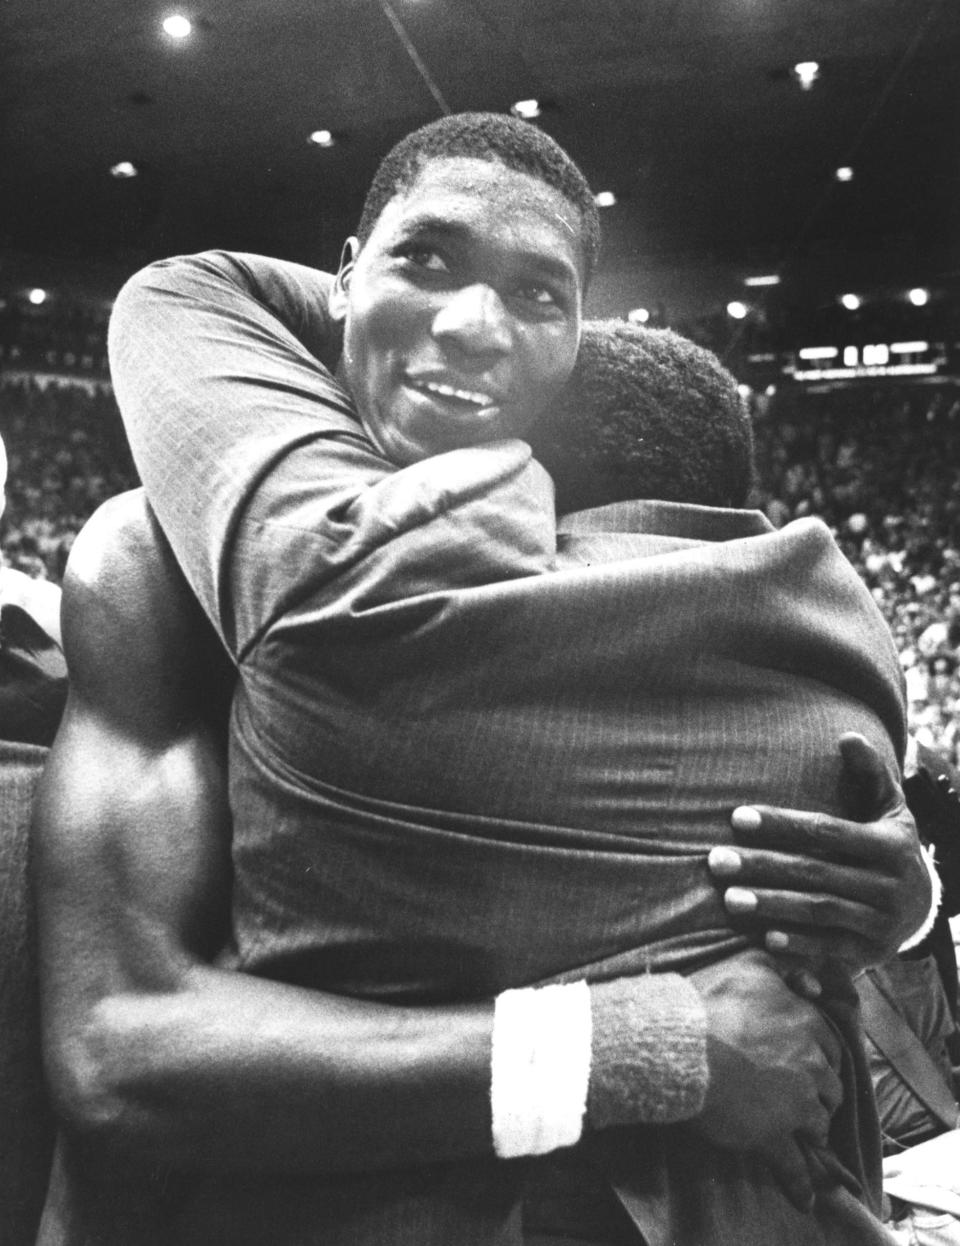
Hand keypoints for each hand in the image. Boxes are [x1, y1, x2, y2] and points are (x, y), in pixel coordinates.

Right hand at [688, 952, 842, 1211]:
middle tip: (803, 1096)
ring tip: (801, 1136)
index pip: (830, 1045)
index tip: (808, 1062)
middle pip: (831, 1086)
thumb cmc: (709, 1003)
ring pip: (818, 1123)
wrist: (678, 1045)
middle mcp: (810, 1064)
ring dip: (812, 1129)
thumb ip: (782, 966)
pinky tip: (805, 1197)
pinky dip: (801, 1184)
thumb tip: (807, 976)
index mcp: (807, 1024)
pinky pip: (794, 1166)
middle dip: (820, 1093)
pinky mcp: (774, 1136)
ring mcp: (796, 1104)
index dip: (819, 1055)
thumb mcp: (750, 966)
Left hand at [707, 733, 930, 970]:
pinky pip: (831, 949)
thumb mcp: (888, 807)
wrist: (923, 905)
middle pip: (817, 872)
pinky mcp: (872, 953)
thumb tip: (847, 736)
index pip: (826, 831)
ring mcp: (882, 922)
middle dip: (764, 866)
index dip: (782, 824)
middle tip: (716, 860)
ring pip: (821, 911)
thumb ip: (869, 772)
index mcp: (890, 844)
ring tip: (730, 899)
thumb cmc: (887, 844)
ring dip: (773, 905)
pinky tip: (764, 938)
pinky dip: (799, 945)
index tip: (737, 816)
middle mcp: (889, 885)